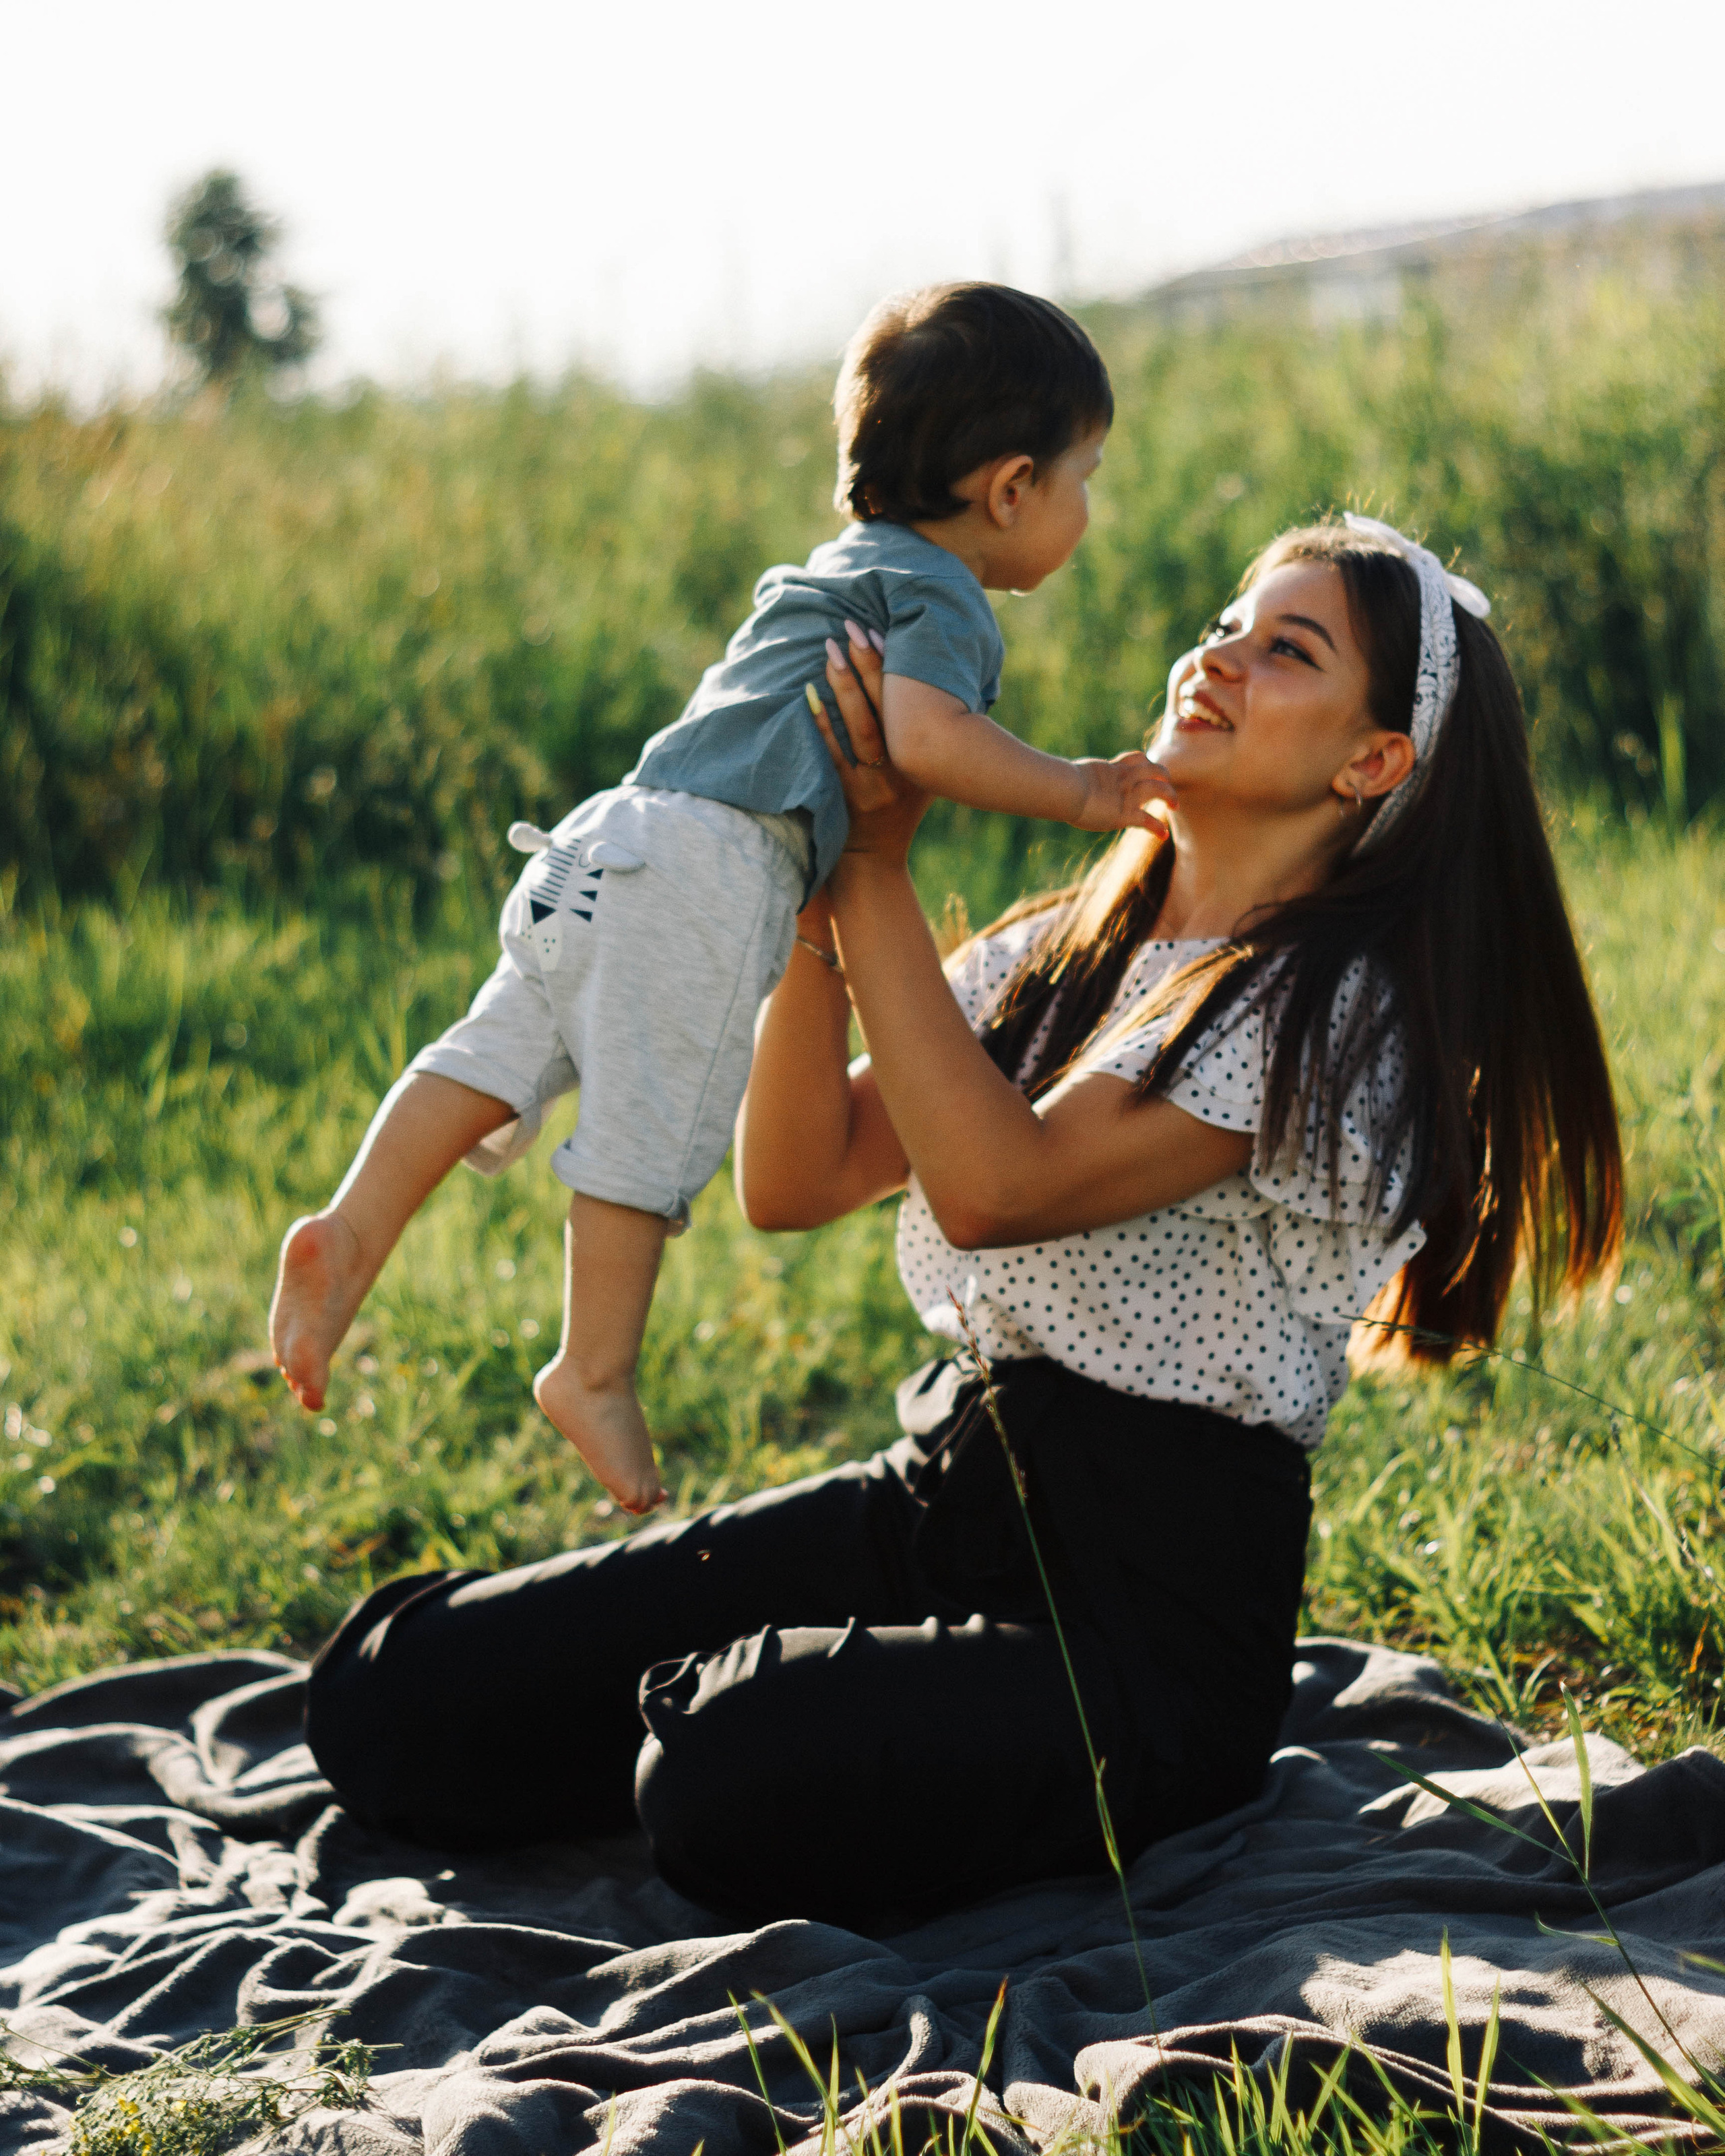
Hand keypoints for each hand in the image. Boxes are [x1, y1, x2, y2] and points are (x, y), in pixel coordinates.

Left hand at [806, 622, 930, 863]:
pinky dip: (822, 724)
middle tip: (852, 627)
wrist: (873, 860)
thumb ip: (934, 741)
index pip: (910, 705)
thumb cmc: (900, 808)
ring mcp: (875, 786)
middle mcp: (904, 770)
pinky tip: (811, 696)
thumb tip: (940, 687)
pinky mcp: (847, 798)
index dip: (895, 669)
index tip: (881, 634)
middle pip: (886, 710)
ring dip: (844, 687)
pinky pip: (833, 755)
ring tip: (831, 651)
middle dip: (868, 666)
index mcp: (926, 759)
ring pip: (860, 729)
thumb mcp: (927, 777)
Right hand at [1068, 749, 1177, 833]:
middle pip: (1152, 769)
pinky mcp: (1125, 813)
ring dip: (1169, 795)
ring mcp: (1126, 795)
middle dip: (1163, 775)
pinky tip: (1162, 836)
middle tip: (1167, 782)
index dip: (1145, 761)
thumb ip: (1071, 778)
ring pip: (1157, 789)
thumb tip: (1050, 779)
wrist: (1067, 790)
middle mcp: (1123, 779)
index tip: (1148, 765)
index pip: (1135, 758)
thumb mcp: (1068, 776)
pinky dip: (1157, 828)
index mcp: (1111, 768)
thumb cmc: (1060, 784)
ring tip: (1174, 804)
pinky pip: (1147, 820)